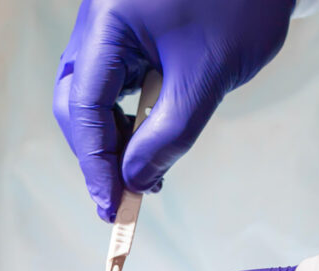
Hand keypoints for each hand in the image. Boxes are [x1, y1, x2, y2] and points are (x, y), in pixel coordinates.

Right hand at [54, 0, 294, 221]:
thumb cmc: (243, 6)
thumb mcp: (206, 78)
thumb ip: (169, 135)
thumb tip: (135, 179)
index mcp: (109, 21)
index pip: (84, 104)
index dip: (95, 161)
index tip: (111, 203)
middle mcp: (98, 19)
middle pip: (76, 99)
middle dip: (96, 152)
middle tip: (119, 197)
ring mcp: (111, 24)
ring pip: (92, 94)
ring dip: (112, 138)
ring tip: (141, 173)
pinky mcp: (128, 31)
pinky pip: (114, 81)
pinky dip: (127, 116)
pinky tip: (147, 141)